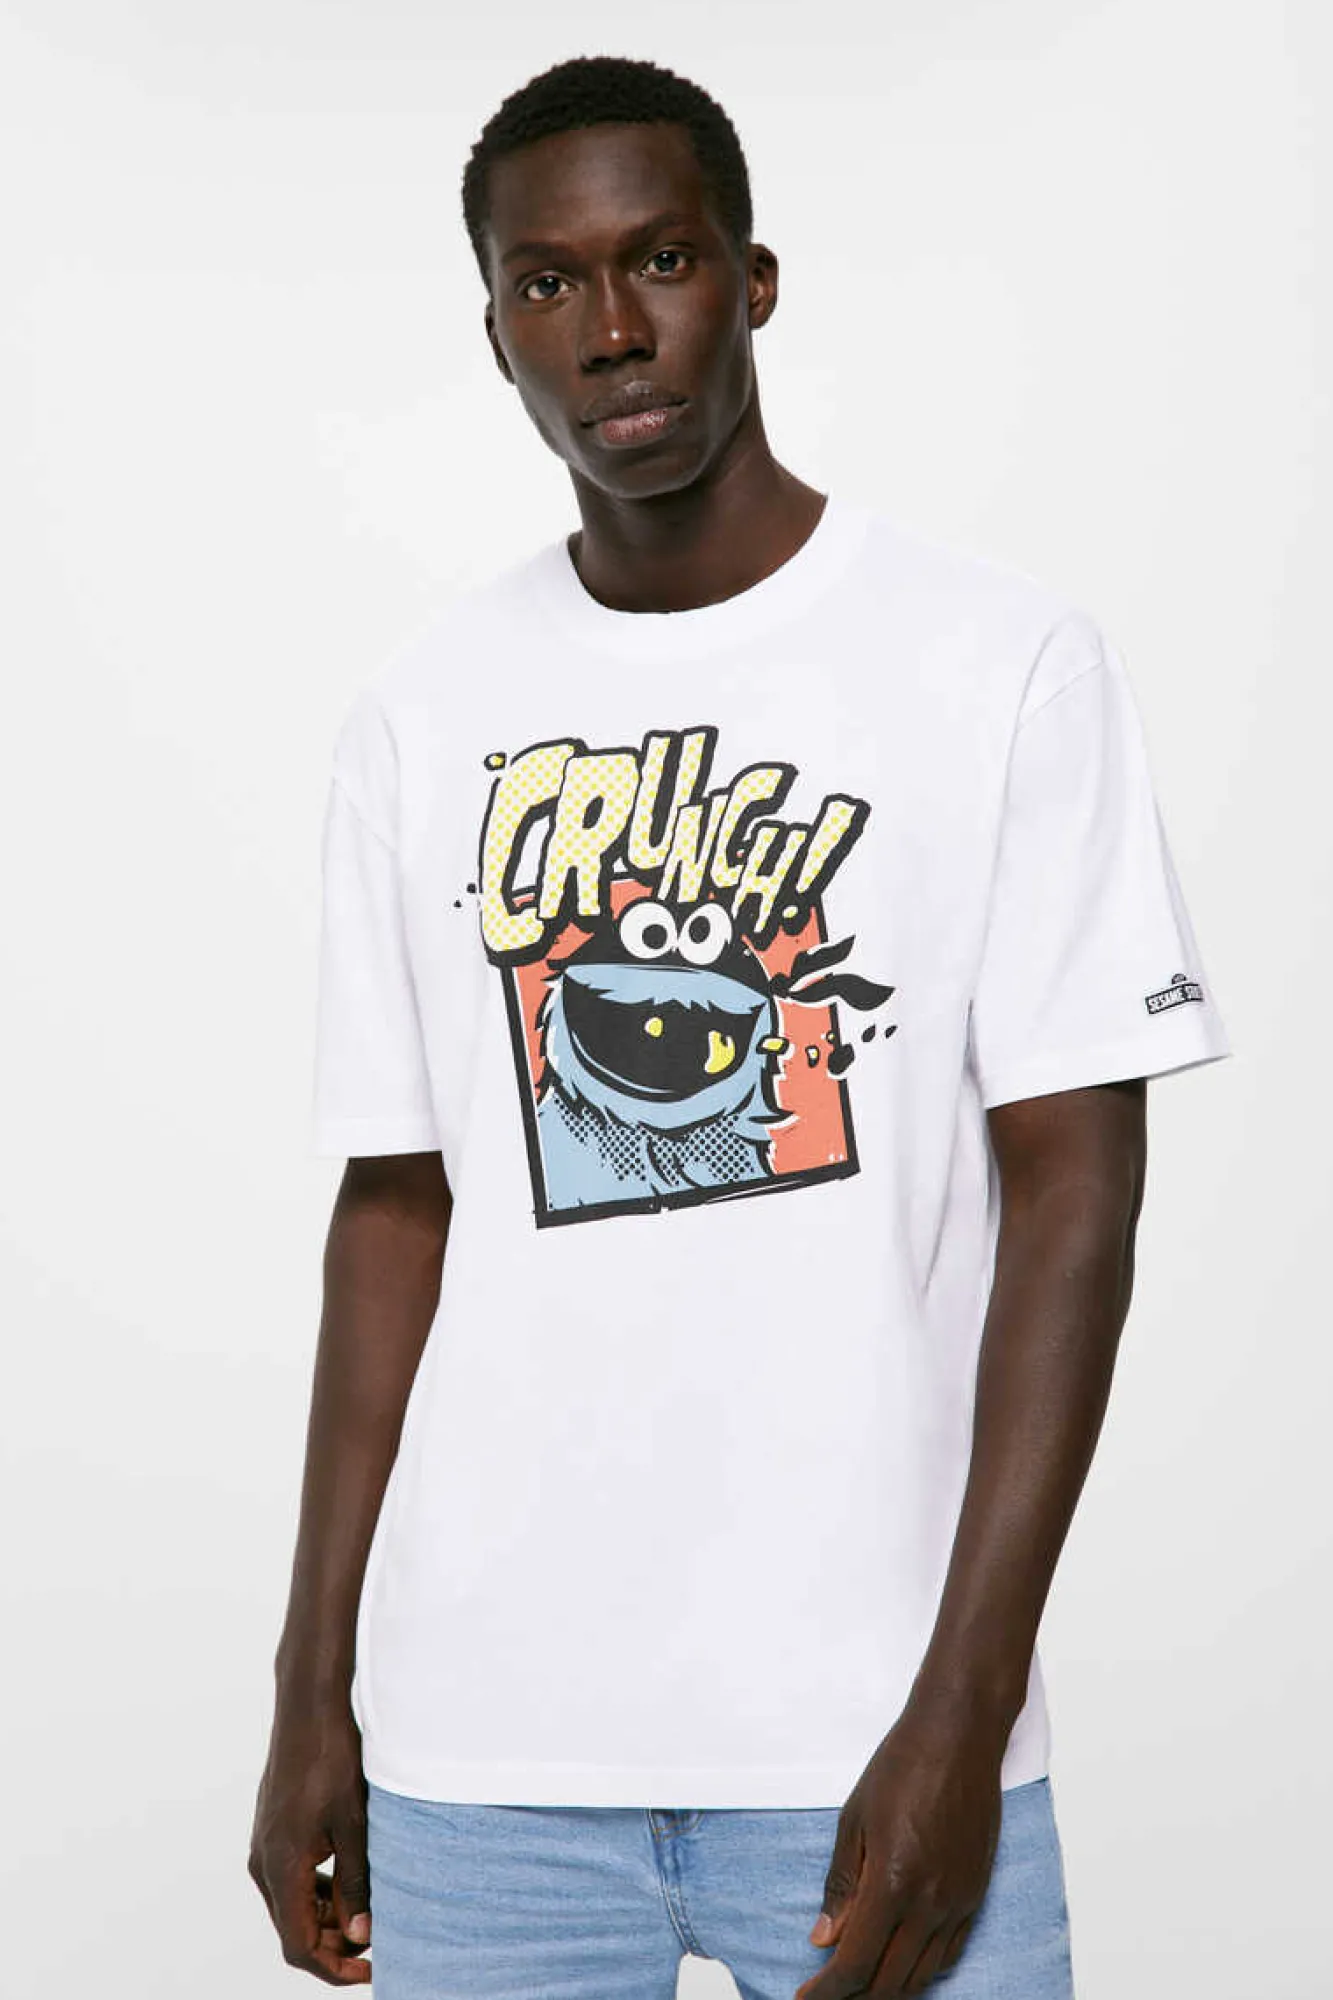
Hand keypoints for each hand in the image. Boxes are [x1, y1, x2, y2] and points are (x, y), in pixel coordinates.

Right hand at [248, 1697, 372, 1984]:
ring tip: (369, 1916)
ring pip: (291, 1905)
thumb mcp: (356, 1823)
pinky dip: (317, 1893)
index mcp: (281, 1866)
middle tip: (378, 1946)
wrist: (310, 1705)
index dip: (333, 1968)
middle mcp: (264, 1861)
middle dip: (333, 1947)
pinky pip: (291, 1878)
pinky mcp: (273, 1830)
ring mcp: (265, 1844)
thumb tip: (362, 1935)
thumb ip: (357, 1883)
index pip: (298, 1946)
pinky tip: (349, 1883)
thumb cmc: (333, 1757)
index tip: (369, 1972)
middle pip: (293, 1930)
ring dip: (326, 1920)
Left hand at [794, 1696, 1007, 1998]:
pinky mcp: (976, 1893)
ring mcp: (959, 1902)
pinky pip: (950, 1953)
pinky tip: (902, 1963)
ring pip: (923, 1975)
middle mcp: (930, 1903)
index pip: (855, 1964)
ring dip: (889, 1988)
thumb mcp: (853, 1821)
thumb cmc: (901, 1767)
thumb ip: (842, 1886)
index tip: (805, 1997)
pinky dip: (923, 1970)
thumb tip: (823, 1940)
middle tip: (827, 1992)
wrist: (959, 1736)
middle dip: (855, 1996)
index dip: (827, 1990)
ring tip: (860, 1984)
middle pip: (890, 1981)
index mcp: (892, 1884)